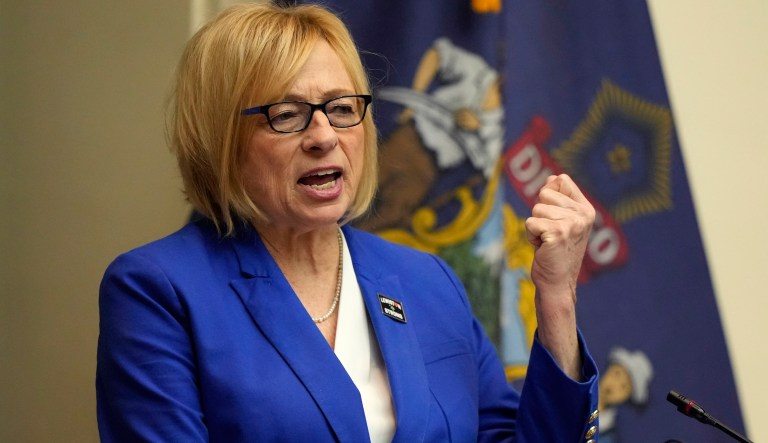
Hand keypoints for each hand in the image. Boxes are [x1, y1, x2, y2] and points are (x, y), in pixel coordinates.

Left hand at [525, 174, 594, 378]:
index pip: (561, 179)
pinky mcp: (557, 233)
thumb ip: (557, 199)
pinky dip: (530, 236)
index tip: (554, 218)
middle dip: (539, 213)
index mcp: (586, 209)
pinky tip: (542, 248)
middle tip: (549, 234)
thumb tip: (551, 178)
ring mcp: (572, 223)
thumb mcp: (560, 221)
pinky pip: (530, 222)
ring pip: (535, 208)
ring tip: (546, 242)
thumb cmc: (555, 252)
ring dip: (535, 227)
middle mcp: (583, 214)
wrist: (557, 283)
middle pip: (544, 193)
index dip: (549, 196)